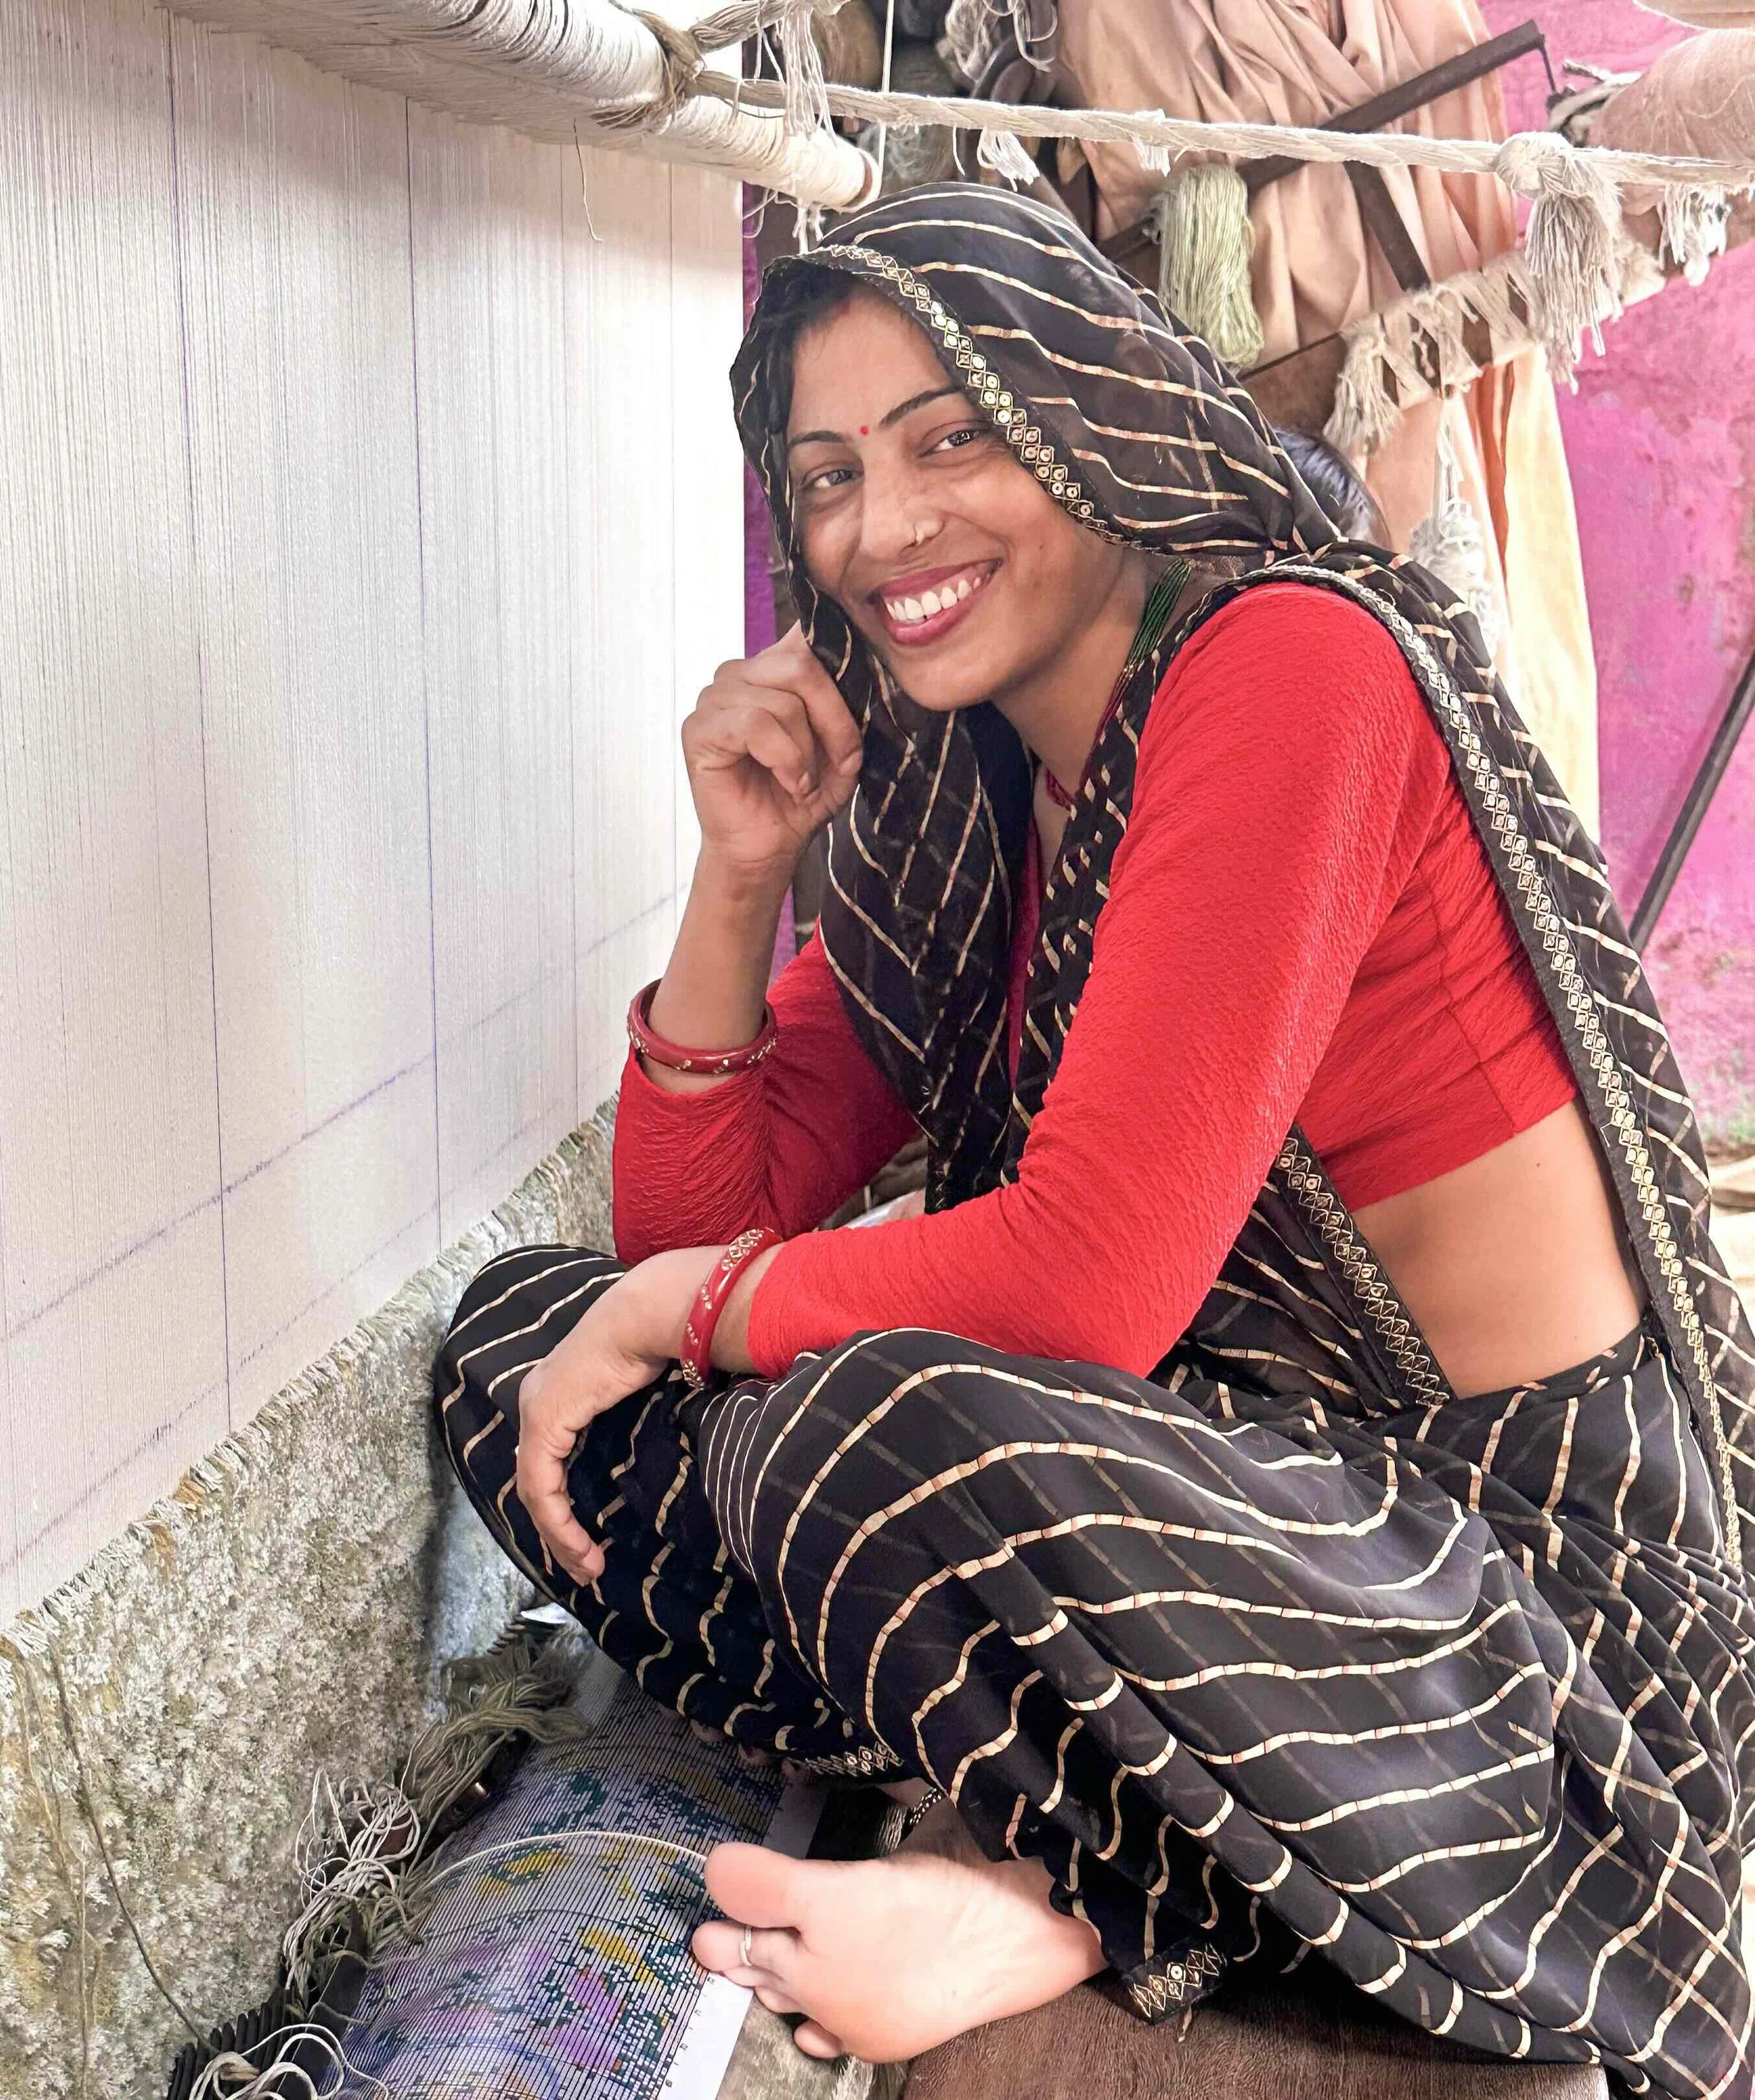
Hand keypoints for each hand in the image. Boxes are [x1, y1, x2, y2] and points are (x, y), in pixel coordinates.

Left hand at [516, 1256, 700, 1584]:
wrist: (646, 1316)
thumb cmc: (656, 1345)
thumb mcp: (640, 1394)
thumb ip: (630, 1421)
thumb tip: (660, 1448)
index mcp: (555, 1396)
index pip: (546, 1465)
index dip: (562, 1508)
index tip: (589, 1542)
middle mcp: (537, 1403)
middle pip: (536, 1484)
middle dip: (558, 1532)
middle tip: (585, 1567)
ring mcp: (536, 1412)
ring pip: (535, 1493)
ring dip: (560, 1536)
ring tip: (587, 1567)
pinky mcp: (544, 1423)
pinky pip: (542, 1487)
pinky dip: (558, 1521)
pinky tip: (579, 1545)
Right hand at [682, 626, 863, 881]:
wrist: (770, 848)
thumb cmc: (801, 796)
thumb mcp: (843, 747)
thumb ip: (850, 703)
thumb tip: (864, 664)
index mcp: (771, 669)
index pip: (805, 636)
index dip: (840, 665)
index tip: (858, 709)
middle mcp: (740, 674)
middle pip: (800, 665)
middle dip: (834, 717)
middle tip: (843, 759)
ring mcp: (715, 698)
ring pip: (781, 700)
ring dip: (806, 749)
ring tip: (805, 781)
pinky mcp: (700, 728)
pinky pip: (754, 723)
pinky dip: (784, 758)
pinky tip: (790, 781)